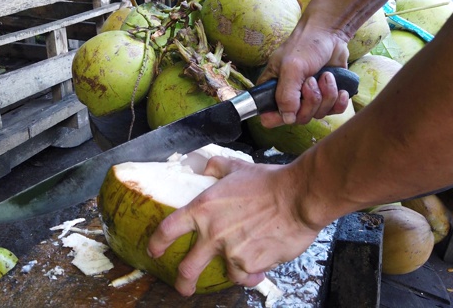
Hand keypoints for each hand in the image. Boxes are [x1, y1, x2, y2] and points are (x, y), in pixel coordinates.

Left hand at [147, 157, 321, 295]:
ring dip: (232, 271)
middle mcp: (213, 233)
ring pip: (225, 274)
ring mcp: (231, 252)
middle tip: (183, 286)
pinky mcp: (251, 264)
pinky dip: (252, 273)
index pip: (168, 229)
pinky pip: (247, 275)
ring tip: (243, 262)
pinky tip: (259, 264)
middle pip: (187, 268)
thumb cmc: (269, 181)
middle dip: (182, 282)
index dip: (157, 243)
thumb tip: (208, 166)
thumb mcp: (238, 168)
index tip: (155, 251)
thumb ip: (218, 167)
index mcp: (203, 209)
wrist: (297, 197)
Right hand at [258, 21, 351, 127]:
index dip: (281, 117)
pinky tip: (340, 89)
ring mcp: (308, 98)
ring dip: (326, 96)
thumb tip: (288, 119)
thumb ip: (286, 94)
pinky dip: (339, 102)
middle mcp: (289, 97)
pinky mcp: (326, 97)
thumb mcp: (292, 67)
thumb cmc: (305, 44)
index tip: (293, 105)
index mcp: (272, 90)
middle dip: (310, 101)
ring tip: (326, 76)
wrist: (330, 34)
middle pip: (298, 118)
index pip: (269, 117)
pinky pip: (333, 111)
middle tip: (312, 80)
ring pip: (317, 115)